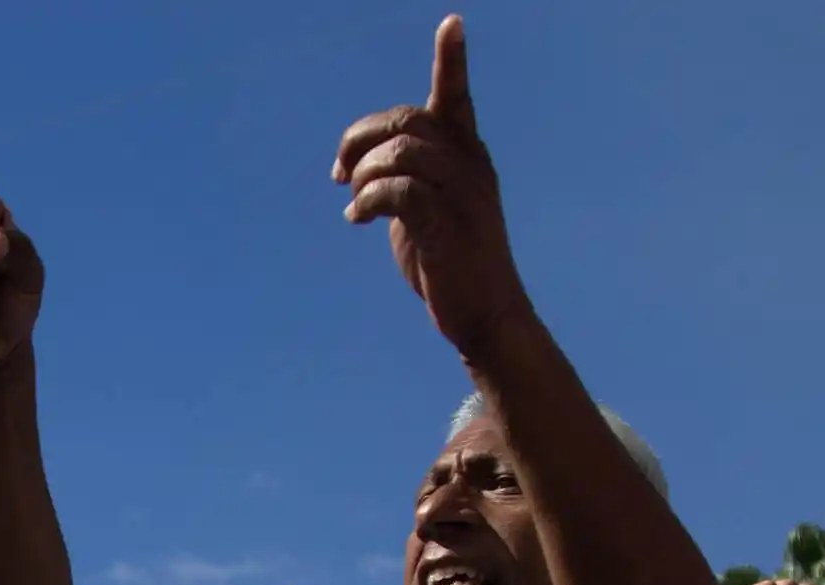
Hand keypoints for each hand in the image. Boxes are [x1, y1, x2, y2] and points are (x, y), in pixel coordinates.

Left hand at [333, 17, 532, 361]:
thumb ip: (404, 179)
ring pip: (399, 153)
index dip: (452, 60)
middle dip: (360, 138)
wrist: (485, 314)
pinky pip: (396, 192)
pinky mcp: (446, 226)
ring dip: (362, 174)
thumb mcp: (428, 209)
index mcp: (468, 155)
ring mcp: (462, 195)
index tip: (452, 22)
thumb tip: (360, 167)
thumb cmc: (451, 262)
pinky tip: (358, 219)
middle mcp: (470, 165)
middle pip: (406, 121)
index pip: (456, 97)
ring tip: (355, 202)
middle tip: (339, 172)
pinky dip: (366, 201)